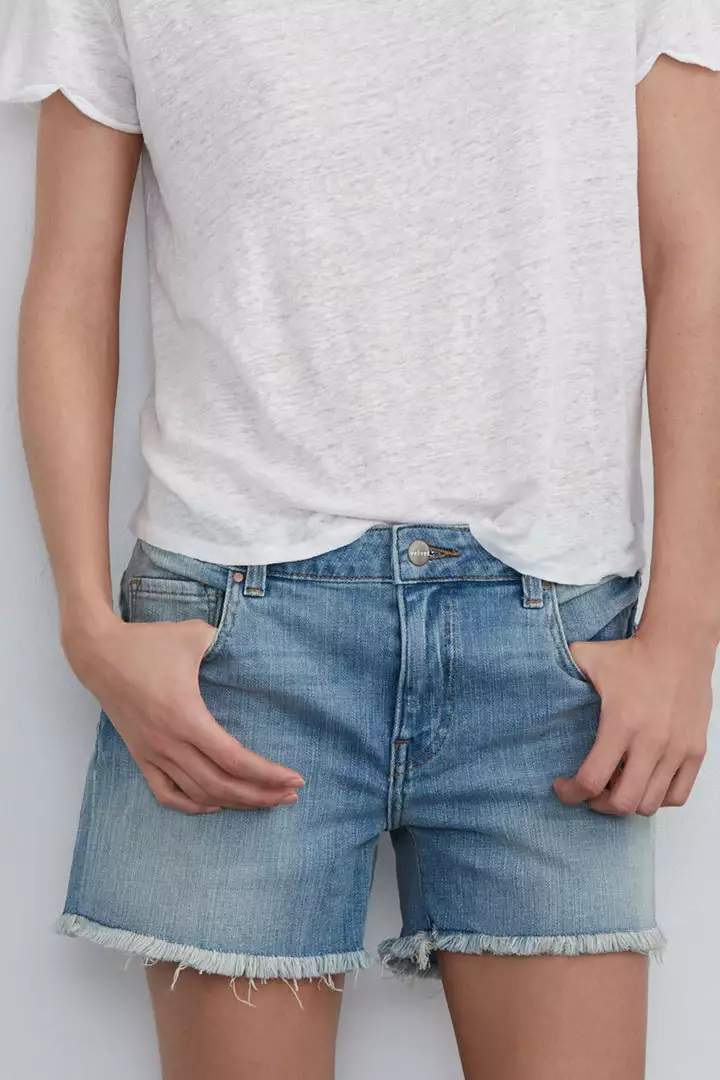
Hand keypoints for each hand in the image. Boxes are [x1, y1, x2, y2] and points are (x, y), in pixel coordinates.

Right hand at [62, 611, 304, 814]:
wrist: (98, 653)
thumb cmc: (147, 642)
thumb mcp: (194, 634)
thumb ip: (225, 640)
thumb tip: (249, 644)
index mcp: (187, 717)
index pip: (235, 760)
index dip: (269, 774)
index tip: (295, 779)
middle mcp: (170, 743)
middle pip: (223, 785)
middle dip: (261, 795)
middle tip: (289, 796)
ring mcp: (152, 753)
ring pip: (198, 794)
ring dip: (233, 802)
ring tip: (263, 800)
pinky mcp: (140, 755)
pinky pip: (166, 793)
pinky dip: (192, 804)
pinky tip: (214, 804)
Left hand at [553, 628, 713, 815]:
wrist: (678, 645)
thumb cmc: (633, 654)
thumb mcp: (587, 658)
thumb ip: (559, 671)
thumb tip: (532, 680)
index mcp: (621, 722)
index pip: (592, 778)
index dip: (572, 792)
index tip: (562, 788)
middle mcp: (652, 741)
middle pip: (623, 802)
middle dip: (599, 804)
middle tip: (589, 793)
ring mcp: (677, 749)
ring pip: (650, 804)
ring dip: (628, 802)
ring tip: (615, 784)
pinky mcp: (695, 751)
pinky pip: (677, 795)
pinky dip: (657, 798)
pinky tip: (642, 782)